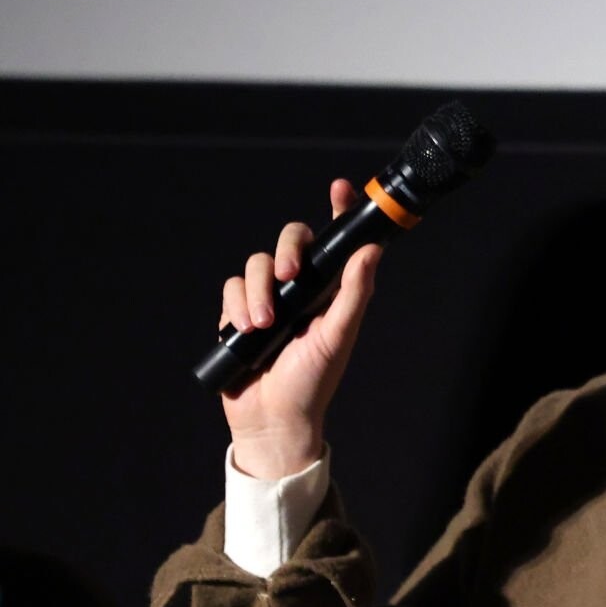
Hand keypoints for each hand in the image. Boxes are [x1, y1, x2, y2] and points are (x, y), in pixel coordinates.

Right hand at [218, 178, 380, 477]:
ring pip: (256, 264)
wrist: (272, 419)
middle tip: (290, 276)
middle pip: (290, 242)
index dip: (337, 211)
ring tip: (264, 326)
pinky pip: (231, 288)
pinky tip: (244, 331)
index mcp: (332, 291)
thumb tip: (372, 250)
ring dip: (257, 292)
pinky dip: (236, 306)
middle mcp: (302, 290)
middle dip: (287, 251)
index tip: (338, 187)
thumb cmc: (313, 382)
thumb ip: (354, 293)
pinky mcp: (239, 313)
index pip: (335, 243)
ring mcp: (269, 299)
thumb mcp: (338, 336)